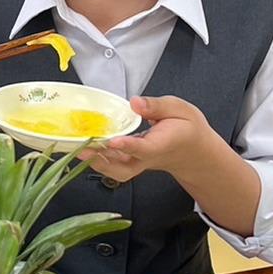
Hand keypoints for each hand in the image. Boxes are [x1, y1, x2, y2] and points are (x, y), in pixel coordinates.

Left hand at [76, 95, 219, 183]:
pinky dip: (98, 159)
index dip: (127, 145)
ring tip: (79, 149)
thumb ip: (157, 106)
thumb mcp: (179, 109)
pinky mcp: (132, 163)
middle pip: (124, 169)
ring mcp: (139, 163)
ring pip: (116, 171)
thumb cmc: (187, 128)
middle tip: (84, 150)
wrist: (193, 150)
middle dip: (102, 162)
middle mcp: (148, 158)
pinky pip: (113, 166)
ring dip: (96, 162)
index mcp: (162, 144)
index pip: (143, 148)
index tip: (113, 140)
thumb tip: (135, 102)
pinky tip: (85, 148)